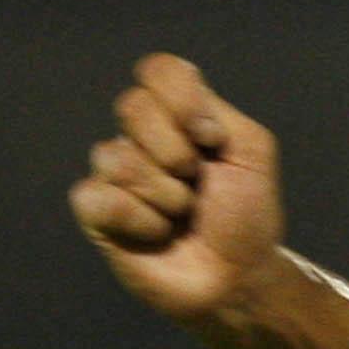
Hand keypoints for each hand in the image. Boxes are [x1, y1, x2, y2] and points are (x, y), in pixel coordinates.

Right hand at [71, 55, 285, 322]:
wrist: (239, 277)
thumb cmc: (246, 218)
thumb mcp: (252, 154)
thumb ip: (219, 112)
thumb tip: (177, 116)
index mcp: (178, 115)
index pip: (159, 71)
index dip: (183, 100)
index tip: (213, 140)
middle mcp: (140, 136)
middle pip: (133, 107)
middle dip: (179, 154)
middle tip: (198, 186)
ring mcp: (114, 172)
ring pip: (119, 157)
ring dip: (167, 196)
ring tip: (182, 216)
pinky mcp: (96, 210)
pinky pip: (100, 197)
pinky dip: (140, 221)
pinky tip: (156, 234)